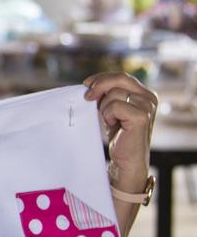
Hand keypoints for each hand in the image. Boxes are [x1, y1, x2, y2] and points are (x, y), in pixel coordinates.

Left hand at [83, 73, 154, 191]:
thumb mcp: (113, 110)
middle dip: (99, 86)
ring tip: (111, 121)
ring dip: (104, 107)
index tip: (87, 84)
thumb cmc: (118, 135)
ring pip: (114, 94)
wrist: (125, 160)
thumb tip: (89, 84)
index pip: (122, 76)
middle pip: (120, 79)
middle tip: (87, 97)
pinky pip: (115, 106)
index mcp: (145, 94)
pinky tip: (114, 126)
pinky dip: (108, 115)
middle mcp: (149, 98)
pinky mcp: (141, 117)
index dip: (102, 77)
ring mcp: (147, 107)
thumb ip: (109, 95)